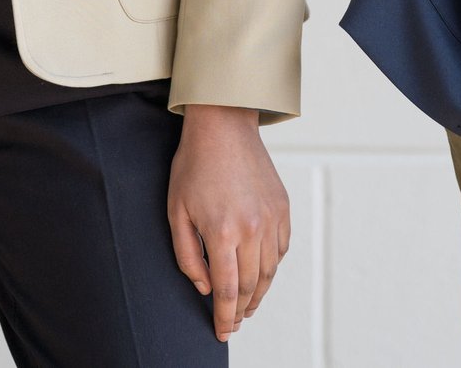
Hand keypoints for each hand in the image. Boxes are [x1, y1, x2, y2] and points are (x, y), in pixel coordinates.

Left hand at [167, 104, 291, 341]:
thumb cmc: (194, 167)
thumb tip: (206, 287)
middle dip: (241, 310)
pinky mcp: (283, 207)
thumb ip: (188, 257)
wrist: (224, 127)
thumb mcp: (177, 213)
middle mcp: (253, 229)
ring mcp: (272, 218)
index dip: (224, 318)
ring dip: (258, 294)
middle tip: (233, 323)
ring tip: (247, 306)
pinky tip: (260, 273)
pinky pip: (281, 249)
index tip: (222, 332)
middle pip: (250, 286)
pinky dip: (271, 268)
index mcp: (223, 232)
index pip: (227, 291)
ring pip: (270, 272)